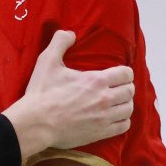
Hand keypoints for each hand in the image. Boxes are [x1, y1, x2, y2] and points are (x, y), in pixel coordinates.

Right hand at [3, 30, 134, 158]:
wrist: (36, 123)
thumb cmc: (41, 93)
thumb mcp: (47, 62)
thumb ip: (59, 42)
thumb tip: (70, 33)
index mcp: (95, 81)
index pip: (126, 74)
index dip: (123, 72)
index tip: (117, 74)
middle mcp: (104, 98)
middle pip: (130, 91)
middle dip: (125, 87)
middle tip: (116, 88)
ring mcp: (104, 117)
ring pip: (129, 108)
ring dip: (125, 103)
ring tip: (116, 102)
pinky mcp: (101, 132)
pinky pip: (124, 126)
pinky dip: (123, 120)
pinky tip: (114, 117)